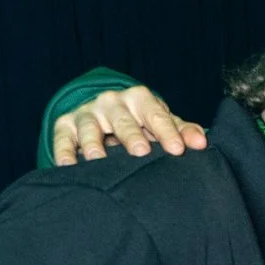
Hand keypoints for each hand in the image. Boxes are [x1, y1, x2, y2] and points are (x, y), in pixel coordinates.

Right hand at [49, 84, 203, 164]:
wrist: (103, 111)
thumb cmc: (140, 121)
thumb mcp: (161, 121)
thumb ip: (182, 131)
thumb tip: (201, 143)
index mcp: (138, 99)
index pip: (155, 114)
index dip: (167, 131)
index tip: (178, 150)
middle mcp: (111, 102)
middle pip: (122, 120)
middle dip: (131, 135)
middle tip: (140, 153)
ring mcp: (86, 113)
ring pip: (90, 128)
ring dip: (93, 144)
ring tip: (98, 159)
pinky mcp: (65, 126)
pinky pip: (62, 139)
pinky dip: (64, 152)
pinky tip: (69, 166)